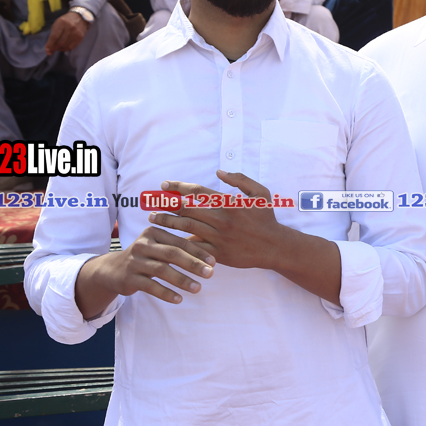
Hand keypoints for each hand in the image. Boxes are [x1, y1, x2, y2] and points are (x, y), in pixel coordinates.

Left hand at [44, 11, 88, 53]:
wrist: (80, 17)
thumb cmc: (65, 21)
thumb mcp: (57, 23)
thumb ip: (53, 33)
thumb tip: (49, 47)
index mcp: (62, 22)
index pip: (54, 36)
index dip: (50, 45)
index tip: (47, 50)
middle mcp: (70, 27)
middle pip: (60, 42)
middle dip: (54, 48)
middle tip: (50, 51)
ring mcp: (76, 33)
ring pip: (66, 46)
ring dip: (59, 49)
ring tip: (56, 48)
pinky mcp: (80, 37)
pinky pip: (72, 46)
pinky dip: (66, 49)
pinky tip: (63, 48)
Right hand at [74, 226, 215, 318]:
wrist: (113, 270)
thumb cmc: (146, 257)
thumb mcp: (159, 247)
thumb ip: (180, 247)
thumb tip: (211, 254)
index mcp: (153, 232)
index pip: (179, 242)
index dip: (198, 252)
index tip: (214, 262)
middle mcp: (142, 244)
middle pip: (172, 254)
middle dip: (193, 264)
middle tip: (210, 274)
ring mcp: (134, 261)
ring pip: (161, 270)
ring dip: (181, 280)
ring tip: (197, 288)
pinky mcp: (129, 278)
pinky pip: (150, 286)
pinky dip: (165, 293)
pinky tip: (179, 299)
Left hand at [147, 171, 287, 270]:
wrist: (274, 246)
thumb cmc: (266, 219)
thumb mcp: (260, 193)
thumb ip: (240, 179)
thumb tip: (219, 172)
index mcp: (229, 203)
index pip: (197, 191)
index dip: (178, 187)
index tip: (165, 185)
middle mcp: (221, 219)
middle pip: (186, 209)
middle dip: (166, 204)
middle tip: (152, 202)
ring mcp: (218, 237)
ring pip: (186, 227)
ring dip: (167, 221)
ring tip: (152, 218)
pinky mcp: (217, 253)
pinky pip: (194, 247)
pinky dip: (179, 242)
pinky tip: (167, 240)